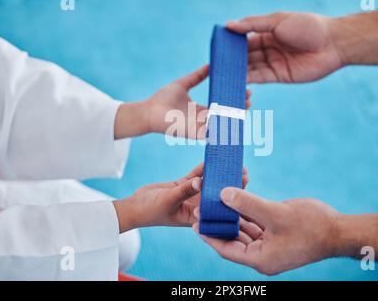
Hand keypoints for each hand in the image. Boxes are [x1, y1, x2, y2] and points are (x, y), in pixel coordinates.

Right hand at [113, 163, 248, 232]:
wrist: (134, 207)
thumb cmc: (149, 211)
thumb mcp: (168, 201)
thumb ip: (184, 190)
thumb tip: (201, 181)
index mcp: (196, 217)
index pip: (217, 209)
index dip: (231, 199)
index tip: (243, 187)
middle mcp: (196, 207)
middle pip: (217, 194)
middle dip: (229, 183)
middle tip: (243, 170)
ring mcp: (190, 195)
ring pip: (208, 183)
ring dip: (218, 174)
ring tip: (231, 162)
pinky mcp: (182, 186)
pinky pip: (196, 175)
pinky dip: (203, 168)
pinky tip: (212, 159)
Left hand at [114, 65, 250, 138]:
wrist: (149, 111)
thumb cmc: (163, 99)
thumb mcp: (182, 84)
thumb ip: (196, 77)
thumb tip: (209, 65)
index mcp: (201, 109)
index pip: (222, 105)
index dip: (234, 98)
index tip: (244, 88)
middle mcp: (203, 120)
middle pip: (226, 114)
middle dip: (240, 106)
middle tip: (249, 96)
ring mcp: (201, 128)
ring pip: (224, 123)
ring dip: (236, 116)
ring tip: (246, 104)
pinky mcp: (197, 134)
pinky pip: (215, 132)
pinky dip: (225, 127)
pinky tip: (236, 117)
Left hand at [193, 187, 377, 274]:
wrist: (339, 231)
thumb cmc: (312, 226)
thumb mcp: (275, 213)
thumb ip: (248, 203)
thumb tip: (223, 194)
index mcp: (260, 258)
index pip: (226, 249)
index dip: (209, 236)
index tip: (193, 224)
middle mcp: (263, 256)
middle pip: (234, 240)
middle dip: (219, 224)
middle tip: (203, 209)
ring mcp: (271, 247)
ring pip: (244, 232)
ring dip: (233, 218)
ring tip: (217, 203)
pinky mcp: (278, 237)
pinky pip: (256, 226)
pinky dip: (246, 215)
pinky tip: (237, 202)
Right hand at [227, 10, 377, 83]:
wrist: (332, 44)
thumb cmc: (308, 27)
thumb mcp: (278, 21)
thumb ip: (253, 24)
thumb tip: (229, 25)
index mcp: (267, 32)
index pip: (244, 38)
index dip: (230, 43)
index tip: (215, 47)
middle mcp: (268, 48)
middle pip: (245, 55)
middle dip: (230, 59)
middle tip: (213, 64)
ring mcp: (273, 63)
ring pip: (249, 67)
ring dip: (236, 71)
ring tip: (220, 74)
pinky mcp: (279, 76)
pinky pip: (259, 78)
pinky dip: (247, 79)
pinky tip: (235, 79)